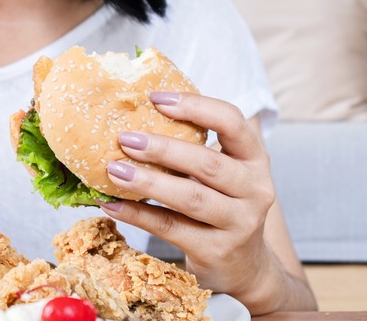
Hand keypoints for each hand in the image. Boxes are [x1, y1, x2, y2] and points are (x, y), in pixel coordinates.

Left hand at [97, 92, 279, 310]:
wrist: (245, 267)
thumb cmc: (222, 206)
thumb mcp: (222, 175)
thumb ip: (192, 148)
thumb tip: (133, 119)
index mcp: (254, 159)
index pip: (232, 122)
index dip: (195, 106)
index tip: (155, 98)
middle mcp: (255, 189)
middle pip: (208, 163)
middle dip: (163, 148)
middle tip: (125, 138)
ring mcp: (239, 223)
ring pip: (190, 197)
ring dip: (148, 182)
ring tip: (114, 169)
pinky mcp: (217, 251)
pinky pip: (171, 227)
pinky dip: (137, 214)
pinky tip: (111, 204)